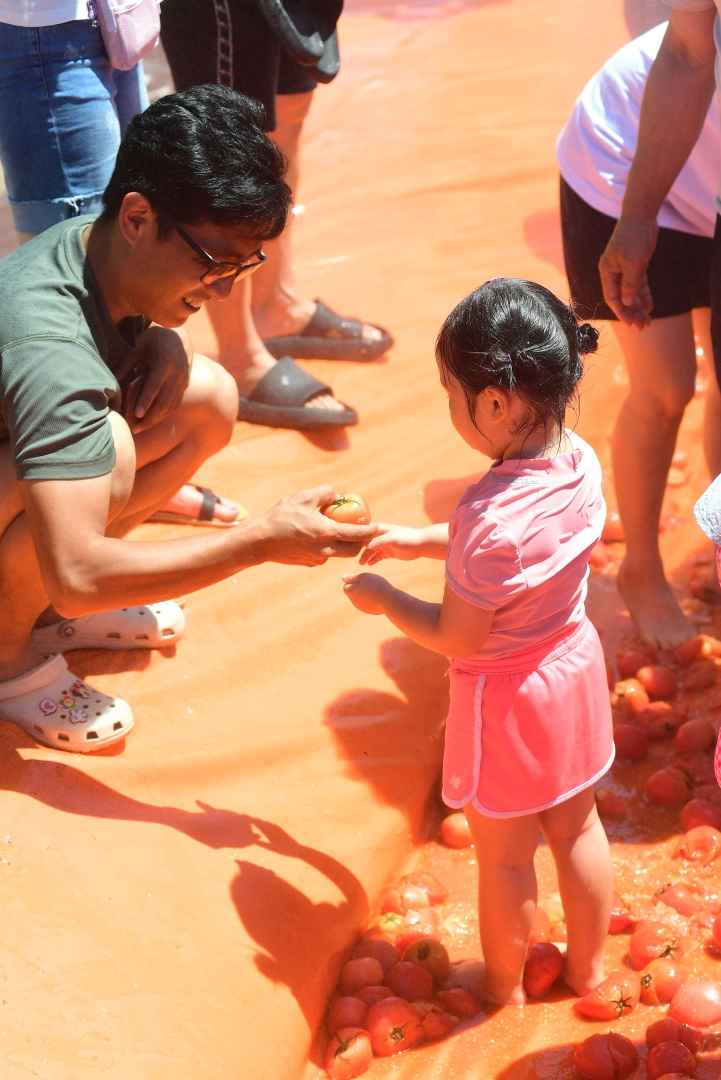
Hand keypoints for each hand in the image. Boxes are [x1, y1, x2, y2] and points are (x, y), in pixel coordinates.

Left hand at [122, 326, 191, 431]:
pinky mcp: (185, 386)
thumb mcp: (139, 348)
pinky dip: (164, 415)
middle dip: (150, 418)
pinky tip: (152, 421)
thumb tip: (112, 382)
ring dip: (156, 419)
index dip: (146, 401)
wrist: (180, 336)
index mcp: (165, 362)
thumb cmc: (154, 340)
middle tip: (135, 430)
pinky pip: (175, 405)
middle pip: (165, 402)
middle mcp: (177, 374)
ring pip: (171, 406)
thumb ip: (127, 365)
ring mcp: (183, 381)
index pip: (155, 386)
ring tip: (140, 429)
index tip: (137, 414)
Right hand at [257, 485, 377, 565]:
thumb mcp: (304, 497)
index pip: (358, 535)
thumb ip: (325, 493)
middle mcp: (326, 550)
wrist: (259, 541)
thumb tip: (337, 495)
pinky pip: (323, 555)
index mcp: (328, 533)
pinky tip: (315, 536)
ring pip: (337, 553)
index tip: (379, 527)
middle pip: (352, 550)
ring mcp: (317, 559)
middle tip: (361, 530)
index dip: (371, 531)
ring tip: (335, 529)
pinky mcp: (308, 563)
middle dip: (360, 542)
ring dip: (342, 544)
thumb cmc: (281, 516)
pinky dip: (326, 547)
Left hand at [342, 571, 389, 613]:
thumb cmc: (375, 585)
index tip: (364, 579)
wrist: (388, 600)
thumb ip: (352, 577)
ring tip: (376, 589)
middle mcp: (353, 601)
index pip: (346, 586)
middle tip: (371, 584)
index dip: (354, 581)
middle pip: (354, 592)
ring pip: (361, 598)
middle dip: (359, 588)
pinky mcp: (369, 611)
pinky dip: (372, 599)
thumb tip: (343, 578)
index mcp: (350, 592)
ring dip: (366, 593)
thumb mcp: (363, 577)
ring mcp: (361, 607)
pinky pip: (368, 603)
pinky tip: (380, 597)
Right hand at [359, 523, 425, 564]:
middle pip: (366, 542)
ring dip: (366, 556)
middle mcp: (381, 536)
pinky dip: (373, 560)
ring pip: (372, 550)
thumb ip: (379, 542)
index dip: (356, 538)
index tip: (348, 544)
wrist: (421, 544)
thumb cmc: (407, 538)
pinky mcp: (390, 552)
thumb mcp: (392, 539)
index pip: (364, 532)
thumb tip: (367, 547)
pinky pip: (378, 556)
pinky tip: (369, 564)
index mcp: (380, 529)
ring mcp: (385, 544)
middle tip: (354, 557)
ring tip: (361, 563)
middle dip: (359, 549)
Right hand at [598, 216, 657, 327]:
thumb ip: (630, 284)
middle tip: (642, 326)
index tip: (631, 323)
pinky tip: (650, 306)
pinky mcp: (635, 264)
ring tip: (648, 320)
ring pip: (631, 292)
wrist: (641, 214)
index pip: (612, 297)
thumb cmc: (634, 237)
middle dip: (631, 312)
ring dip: (639, 306)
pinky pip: (638, 284)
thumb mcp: (633, 263)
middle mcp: (613, 272)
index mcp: (607, 271)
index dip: (621, 312)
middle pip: (621, 298)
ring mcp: (624, 268)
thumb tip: (626, 303)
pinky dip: (644, 295)